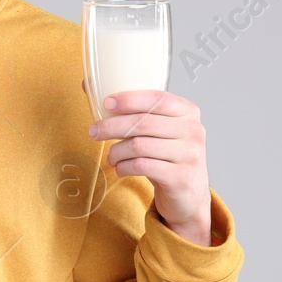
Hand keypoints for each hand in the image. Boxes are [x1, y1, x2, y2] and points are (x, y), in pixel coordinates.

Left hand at [84, 83, 212, 245]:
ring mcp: (189, 154)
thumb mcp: (158, 130)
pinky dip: (124, 167)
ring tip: (111, 156)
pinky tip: (121, 168)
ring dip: (116, 151)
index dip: (129, 99)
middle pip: (143, 123)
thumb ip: (131, 109)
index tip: (106, 103)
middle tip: (94, 132)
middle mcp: (193, 130)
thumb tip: (89, 85)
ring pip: (139, 146)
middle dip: (112, 126)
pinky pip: (142, 166)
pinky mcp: (181, 177)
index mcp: (188, 111)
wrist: (188, 195)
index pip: (157, 98)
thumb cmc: (167, 156)